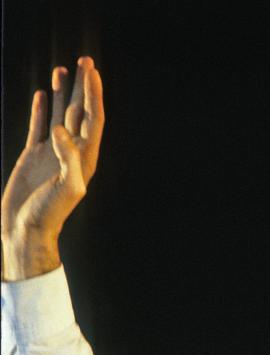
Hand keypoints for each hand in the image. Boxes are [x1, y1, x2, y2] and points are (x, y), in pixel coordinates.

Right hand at [1, 57, 103, 280]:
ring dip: (62, 93)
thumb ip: (69, 159)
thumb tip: (62, 130)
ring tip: (64, 70)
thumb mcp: (67, 189)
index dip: (94, 95)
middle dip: (84, 87)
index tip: (92, 72)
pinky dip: (41, 109)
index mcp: (85, 158)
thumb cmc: (49, 213)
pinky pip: (38, 126)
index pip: (93, 118)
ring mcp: (52, 152)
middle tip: (86, 60)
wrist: (25, 228)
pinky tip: (42, 95)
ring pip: (59, 114)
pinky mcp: (33, 155)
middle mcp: (72, 151)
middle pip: (80, 111)